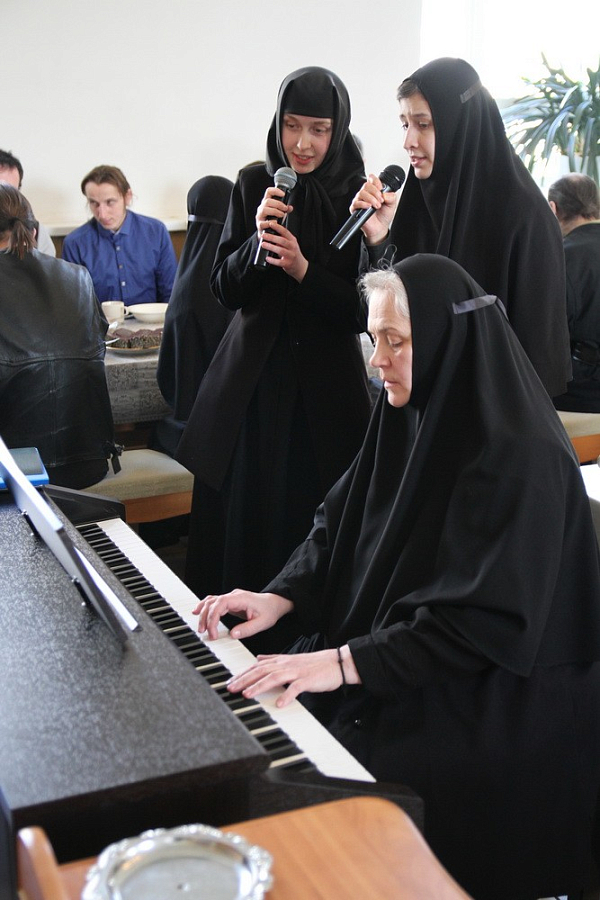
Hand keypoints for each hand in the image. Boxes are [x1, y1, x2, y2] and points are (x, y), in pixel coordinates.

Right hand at [193, 589, 293, 640]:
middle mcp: (233, 596)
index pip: (220, 604)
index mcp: (241, 598)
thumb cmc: (269, 611)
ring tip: (200, 627)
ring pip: (211, 601)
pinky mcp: (229, 602)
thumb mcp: (262, 623)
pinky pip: (213, 602)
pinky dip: (204, 607)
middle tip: (204, 633)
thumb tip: (232, 635)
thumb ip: (247, 629)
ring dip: (203, 613)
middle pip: (212, 603)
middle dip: (205, 618)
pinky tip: (197, 612)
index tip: (213, 633)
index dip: (213, 618)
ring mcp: (231, 598)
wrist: (274, 603)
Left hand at [226, 645, 360, 707]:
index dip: (243, 674)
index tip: (230, 681)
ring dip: (259, 686)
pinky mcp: (308, 680)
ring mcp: (297, 672)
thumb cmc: (313, 664)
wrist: (335, 663)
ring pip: (274, 677)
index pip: (257, 666)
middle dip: (244, 679)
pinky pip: (295, 688)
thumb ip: (273, 659)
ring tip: (247, 694)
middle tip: (231, 688)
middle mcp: (286, 665)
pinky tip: (278, 704)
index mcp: (281, 661)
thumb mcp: (291, 659)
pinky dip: (286, 695)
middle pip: (261, 671)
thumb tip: (258, 658)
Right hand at [255, 186, 292, 232]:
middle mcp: (261, 208)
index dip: (275, 191)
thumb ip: (285, 210)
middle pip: (267, 201)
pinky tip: (276, 223)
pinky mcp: (259, 225)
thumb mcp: (279, 213)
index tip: (283, 194)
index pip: (268, 192)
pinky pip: (263, 222)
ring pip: (264, 210)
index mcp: (266, 203)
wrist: (266, 233)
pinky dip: (271, 222)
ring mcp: (259, 216)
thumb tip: (290, 207)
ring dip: (275, 211)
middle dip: (278, 204)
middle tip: (285, 209)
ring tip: (282, 215)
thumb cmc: (272, 221)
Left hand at [256, 220, 307, 281]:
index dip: (278, 227)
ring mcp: (291, 255)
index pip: (285, 232)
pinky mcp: (288, 264)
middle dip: (272, 237)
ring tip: (263, 244)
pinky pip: (279, 262)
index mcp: (292, 240)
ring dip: (271, 247)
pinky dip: (272, 260)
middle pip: (282, 240)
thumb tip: (270, 235)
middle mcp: (293, 247)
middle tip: (263, 235)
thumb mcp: (290, 244)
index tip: (270, 224)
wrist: (300, 266)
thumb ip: (282, 239)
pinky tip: (267, 258)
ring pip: (280, 250)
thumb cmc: (293, 253)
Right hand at [349, 173, 397, 244]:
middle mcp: (366, 194)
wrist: (380, 228)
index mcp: (374, 190)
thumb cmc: (384, 215)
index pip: (372, 179)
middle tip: (381, 200)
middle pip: (366, 185)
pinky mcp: (355, 209)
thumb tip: (385, 194)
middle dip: (375, 192)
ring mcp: (360, 200)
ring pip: (361, 193)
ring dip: (371, 199)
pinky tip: (369, 206)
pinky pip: (356, 203)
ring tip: (377, 206)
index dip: (376, 181)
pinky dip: (363, 204)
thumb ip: (391, 197)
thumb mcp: (392, 204)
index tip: (381, 188)